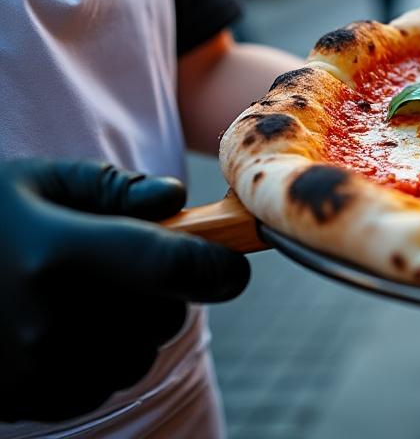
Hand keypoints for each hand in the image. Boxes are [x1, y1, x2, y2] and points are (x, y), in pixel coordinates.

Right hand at [0, 160, 249, 422]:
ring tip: (82, 296)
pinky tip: (58, 329)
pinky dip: (98, 360)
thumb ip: (112, 187)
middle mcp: (53, 319)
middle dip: (167, 291)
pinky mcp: (26, 401)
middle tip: (127, 267)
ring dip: (133, 329)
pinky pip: (101, 385)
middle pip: (166, 316)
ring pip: (138, 356)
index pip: (177, 267)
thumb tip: (175, 199)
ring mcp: (37, 367)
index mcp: (62, 252)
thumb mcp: (36, 181)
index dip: (220, 266)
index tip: (232, 263)